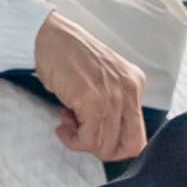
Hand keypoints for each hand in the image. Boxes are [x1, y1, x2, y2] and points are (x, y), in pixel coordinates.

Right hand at [31, 12, 146, 161]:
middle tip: (82, 136)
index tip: (94, 135)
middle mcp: (130, 89)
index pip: (138, 134)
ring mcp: (114, 95)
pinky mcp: (94, 100)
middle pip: (130, 146)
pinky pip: (88, 139)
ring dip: (82, 143)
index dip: (114, 144)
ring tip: (67, 124)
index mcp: (135, 83)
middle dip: (103, 150)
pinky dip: (73, 140)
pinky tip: (62, 125)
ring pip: (106, 146)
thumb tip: (105, 136)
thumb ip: (112, 102)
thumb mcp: (103, 78)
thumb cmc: (68, 56)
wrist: (48, 36)